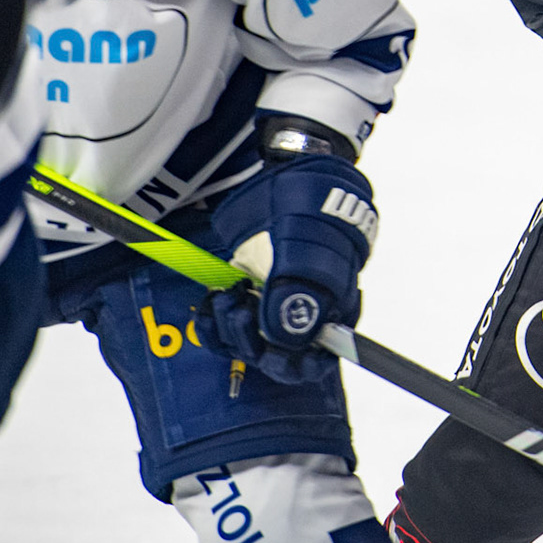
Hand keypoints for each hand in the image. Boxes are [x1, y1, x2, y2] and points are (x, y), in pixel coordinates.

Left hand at [197, 154, 376, 383]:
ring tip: (227, 294)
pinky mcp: (244, 296)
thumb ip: (298, 297)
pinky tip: (212, 300)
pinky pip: (223, 328)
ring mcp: (269, 307)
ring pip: (244, 345)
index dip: (293, 365)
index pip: (315, 361)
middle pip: (275, 358)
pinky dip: (212, 321)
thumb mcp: (307, 250)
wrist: (290, 177)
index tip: (272, 353)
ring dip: (228, 329)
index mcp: (331, 311)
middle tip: (240, 308)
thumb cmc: (312, 212)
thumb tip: (287, 343)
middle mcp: (300, 316)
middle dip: (251, 341)